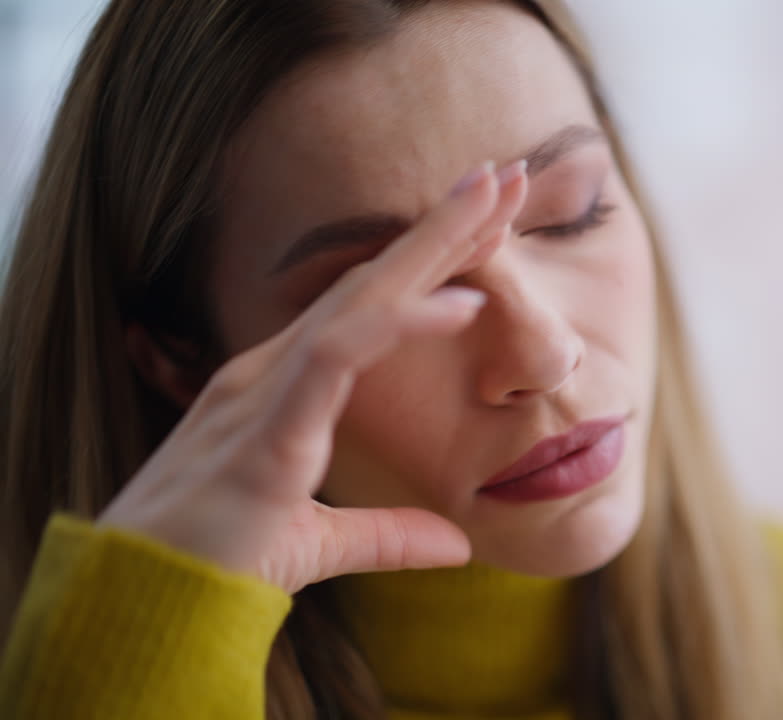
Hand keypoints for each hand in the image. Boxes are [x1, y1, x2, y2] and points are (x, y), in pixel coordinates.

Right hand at [98, 160, 528, 593]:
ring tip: (492, 200)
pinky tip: (464, 302)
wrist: (146, 611)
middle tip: (503, 175)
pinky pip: (340, 357)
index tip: (489, 224)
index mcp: (283, 389)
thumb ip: (387, 536)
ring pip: (360, 299)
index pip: (368, 309)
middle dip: (439, 228)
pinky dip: (401, 324)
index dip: (429, 264)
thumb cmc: (214, 570)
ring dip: (429, 247)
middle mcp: (273, 373)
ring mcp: (265, 392)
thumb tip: (457, 545)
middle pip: (370, 283)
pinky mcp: (268, 431)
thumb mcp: (320, 546)